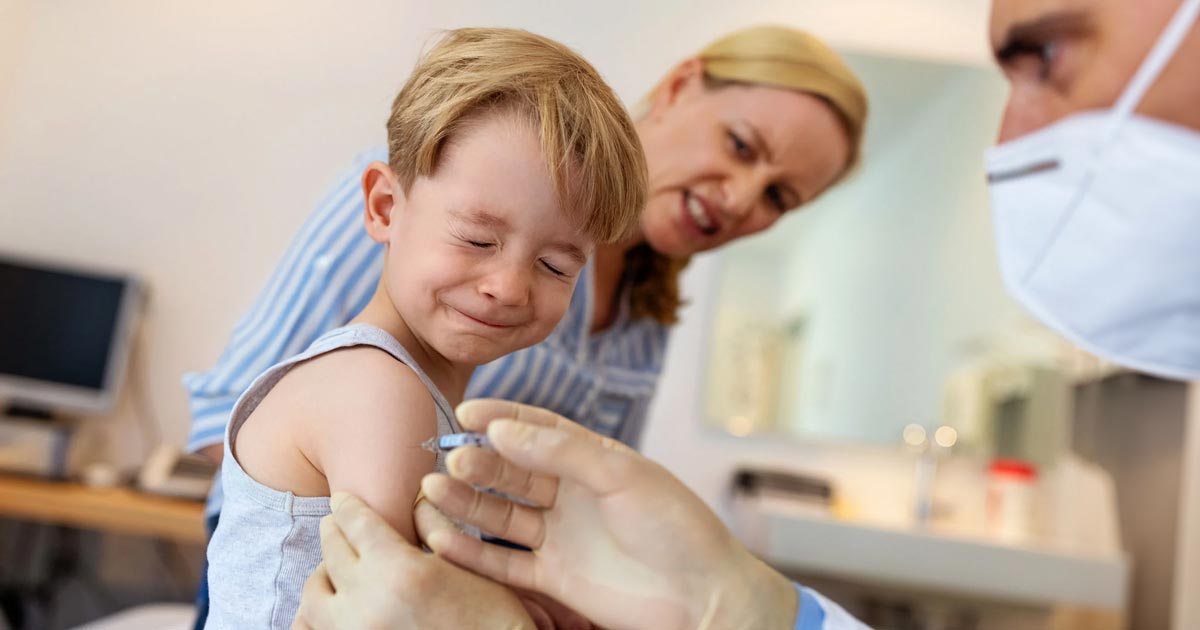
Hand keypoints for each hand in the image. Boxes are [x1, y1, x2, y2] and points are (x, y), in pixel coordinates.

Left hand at [292, 492, 536, 629]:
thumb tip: (418, 498)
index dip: (347, 506)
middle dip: (335, 532)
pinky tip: (330, 609)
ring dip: (322, 575)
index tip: (343, 500)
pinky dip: (313, 617)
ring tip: (337, 570)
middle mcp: (366, 602)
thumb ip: (437, 527)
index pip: (356, 523)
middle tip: (339, 525)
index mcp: (398, 570)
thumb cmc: (492, 619)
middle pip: (331, 552)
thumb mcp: (471, 567)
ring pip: (314, 595)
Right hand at [418, 400, 798, 629]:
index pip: (538, 429)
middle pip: (512, 471)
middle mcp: (571, 495)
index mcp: (593, 461)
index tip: (466, 411)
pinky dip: (471, 552)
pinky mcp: (553, 578)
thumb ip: (561, 451)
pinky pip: (502, 563)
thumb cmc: (676, 526)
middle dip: (479, 461)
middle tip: (450, 455)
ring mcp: (560, 536)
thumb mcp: (622, 475)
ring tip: (434, 489)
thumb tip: (502, 428)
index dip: (502, 418)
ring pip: (500, 515)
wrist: (703, 595)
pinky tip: (442, 536)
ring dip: (466, 502)